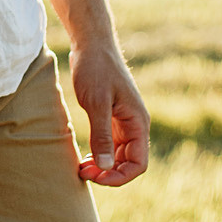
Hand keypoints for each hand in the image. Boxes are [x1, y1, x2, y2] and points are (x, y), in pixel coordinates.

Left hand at [69, 40, 149, 187]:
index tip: (97, 177)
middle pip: (129, 162)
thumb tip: (105, 166)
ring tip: (82, 167)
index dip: (120, 177)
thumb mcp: (96, 103)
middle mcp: (135, 125)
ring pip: (119, 155)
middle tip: (83, 173)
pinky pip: (111, 144)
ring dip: (104, 166)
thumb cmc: (95, 69)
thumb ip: (102, 135)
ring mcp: (125, 121)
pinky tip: (86, 157)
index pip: (139, 164)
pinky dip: (100, 154)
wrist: (92, 44)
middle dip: (109, 173)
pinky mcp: (113, 117)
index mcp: (138, 122)